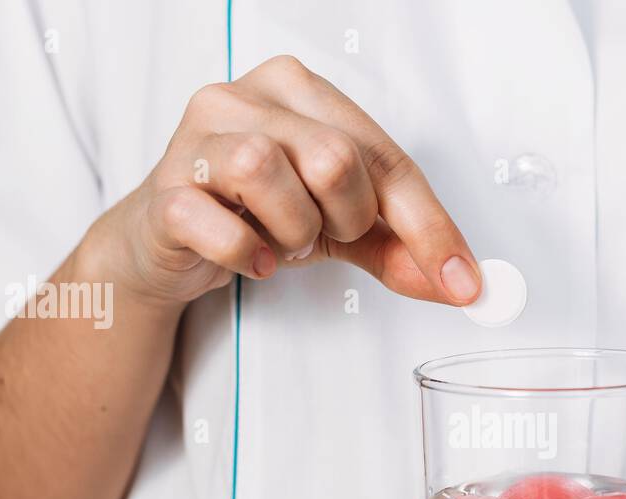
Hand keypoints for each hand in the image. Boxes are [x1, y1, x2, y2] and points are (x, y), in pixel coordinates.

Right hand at [85, 55, 479, 310]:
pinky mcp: (165, 190)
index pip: (384, 156)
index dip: (429, 226)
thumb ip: (400, 248)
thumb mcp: (340, 227)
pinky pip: (220, 225)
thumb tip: (461, 282)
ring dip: (293, 233)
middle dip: (345, 220)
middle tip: (320, 234)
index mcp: (299, 90)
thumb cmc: (254, 215)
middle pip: (334, 158)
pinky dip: (248, 254)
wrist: (164, 245)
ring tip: (281, 241)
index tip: (461, 281)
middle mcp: (245, 96)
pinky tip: (253, 258)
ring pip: (270, 173)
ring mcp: (197, 137)